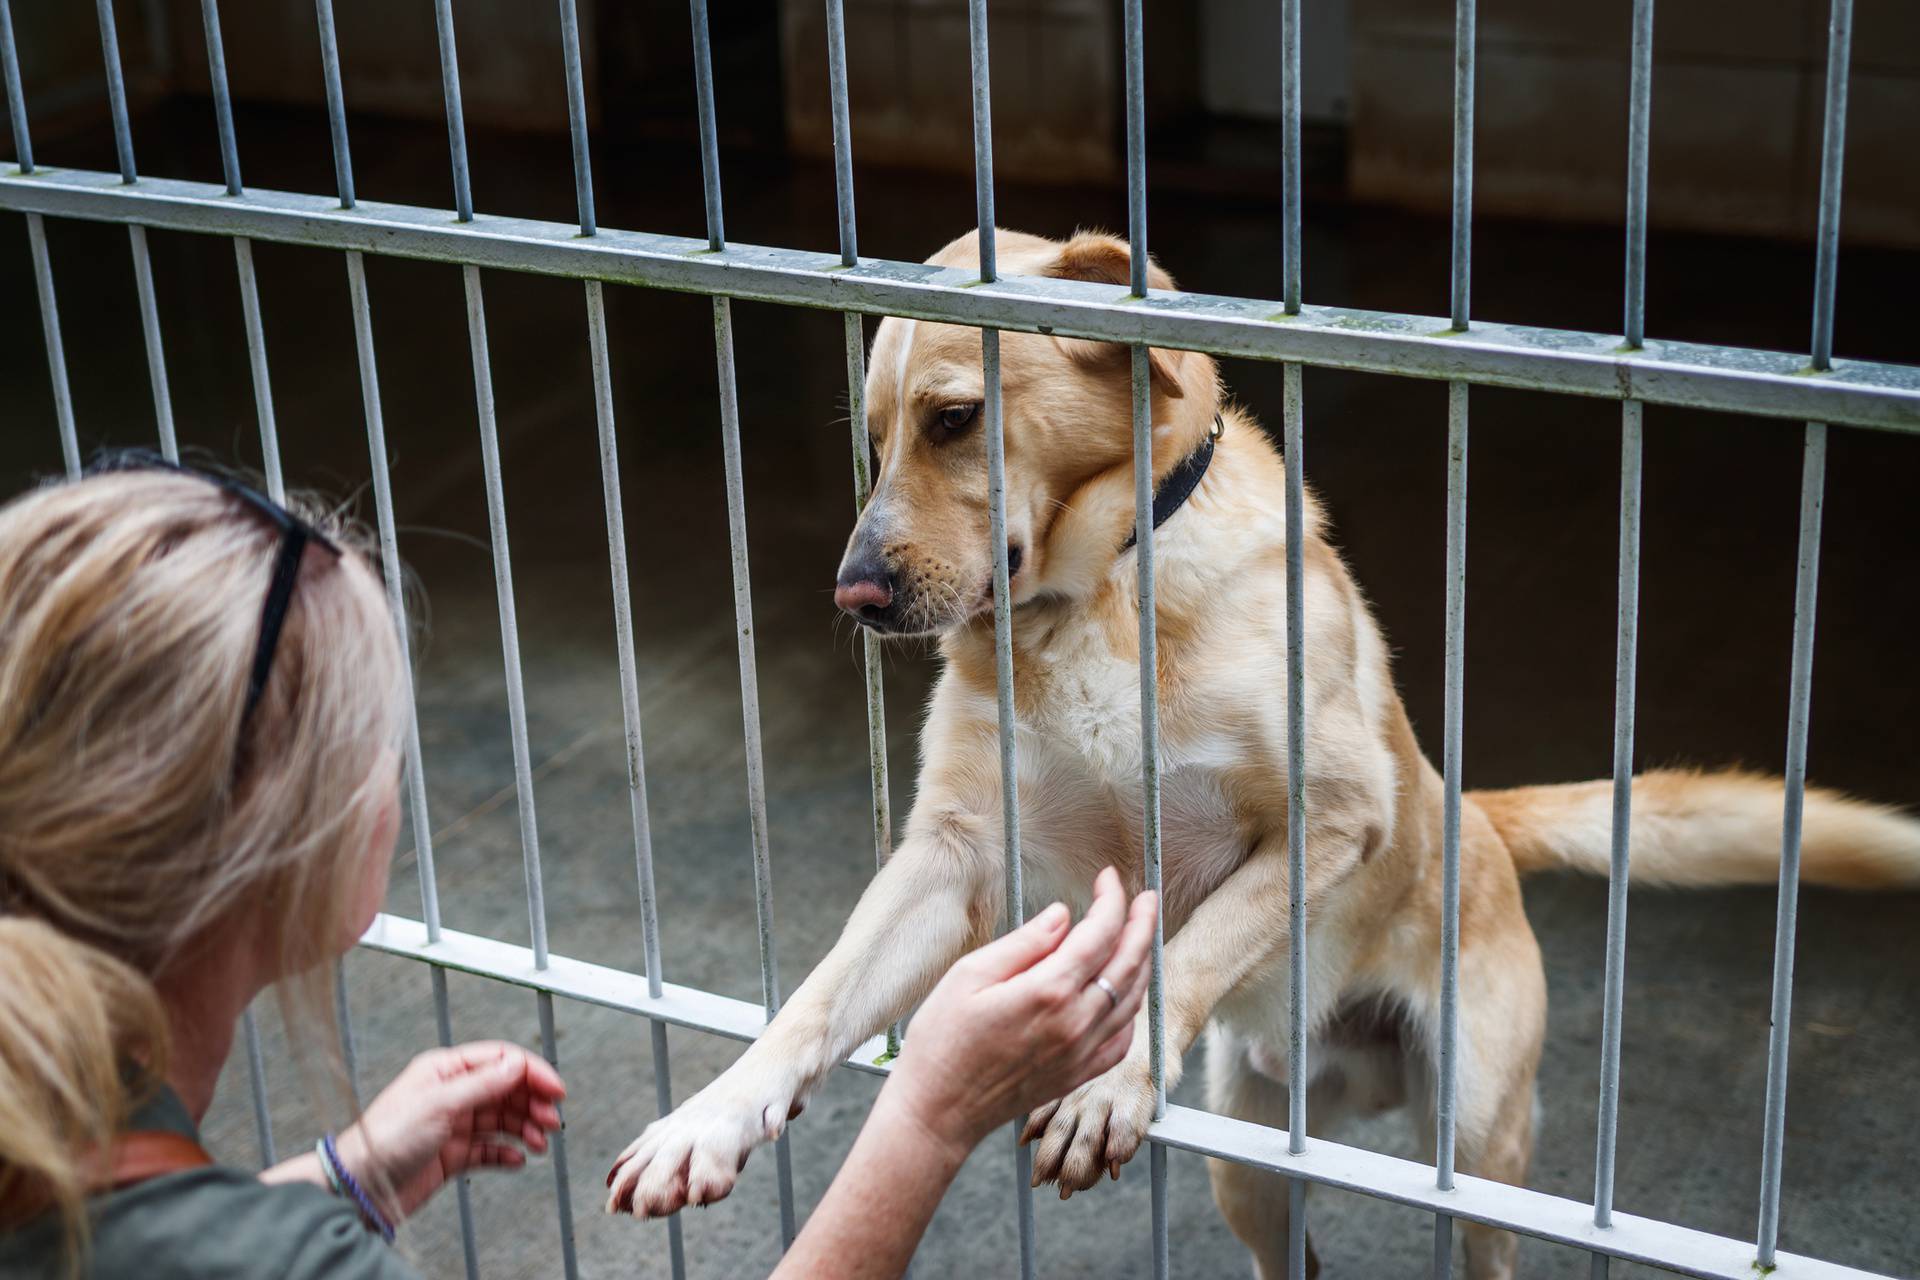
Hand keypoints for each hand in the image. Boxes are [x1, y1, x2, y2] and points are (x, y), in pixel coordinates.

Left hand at [336, 1041, 566, 1220]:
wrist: (360, 1187)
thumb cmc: (384, 1139)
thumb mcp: (439, 1104)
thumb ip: (483, 1083)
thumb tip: (517, 1063)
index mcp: (445, 1070)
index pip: (500, 1061)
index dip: (531, 1072)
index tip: (554, 1089)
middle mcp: (452, 1094)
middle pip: (506, 1090)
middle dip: (532, 1103)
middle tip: (551, 1120)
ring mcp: (453, 1124)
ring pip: (502, 1120)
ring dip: (525, 1128)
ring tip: (539, 1143)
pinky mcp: (453, 1154)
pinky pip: (489, 1149)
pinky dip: (507, 1153)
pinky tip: (518, 1158)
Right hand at [886, 866, 1156, 1163]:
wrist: (938, 1110)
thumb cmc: (942, 1040)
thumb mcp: (970, 975)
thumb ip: (1025, 943)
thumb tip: (1064, 915)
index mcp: (1048, 991)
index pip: (1100, 933)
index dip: (1112, 900)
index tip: (1108, 878)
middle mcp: (1075, 1022)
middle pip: (1129, 962)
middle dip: (1142, 923)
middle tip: (1145, 897)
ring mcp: (1081, 1052)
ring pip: (1133, 998)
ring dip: (1142, 961)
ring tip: (1140, 935)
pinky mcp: (1079, 1075)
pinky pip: (1123, 1037)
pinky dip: (1132, 1007)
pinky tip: (1124, 992)